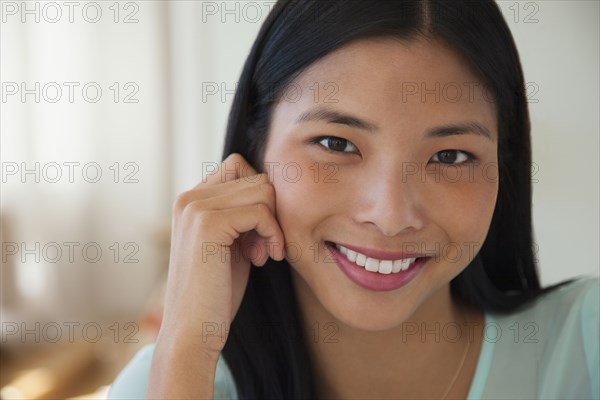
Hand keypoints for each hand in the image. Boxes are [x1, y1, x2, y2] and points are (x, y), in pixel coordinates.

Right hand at [157, 153, 285, 356]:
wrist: (193, 331)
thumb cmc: (215, 292)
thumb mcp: (229, 244)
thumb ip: (240, 214)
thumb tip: (270, 187)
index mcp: (191, 201)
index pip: (239, 166)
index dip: (259, 197)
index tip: (257, 233)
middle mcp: (189, 198)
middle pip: (256, 177)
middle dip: (270, 211)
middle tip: (263, 247)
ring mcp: (195, 208)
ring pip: (262, 190)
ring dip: (274, 224)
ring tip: (263, 254)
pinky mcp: (207, 223)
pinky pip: (261, 211)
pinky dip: (273, 234)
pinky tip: (265, 259)